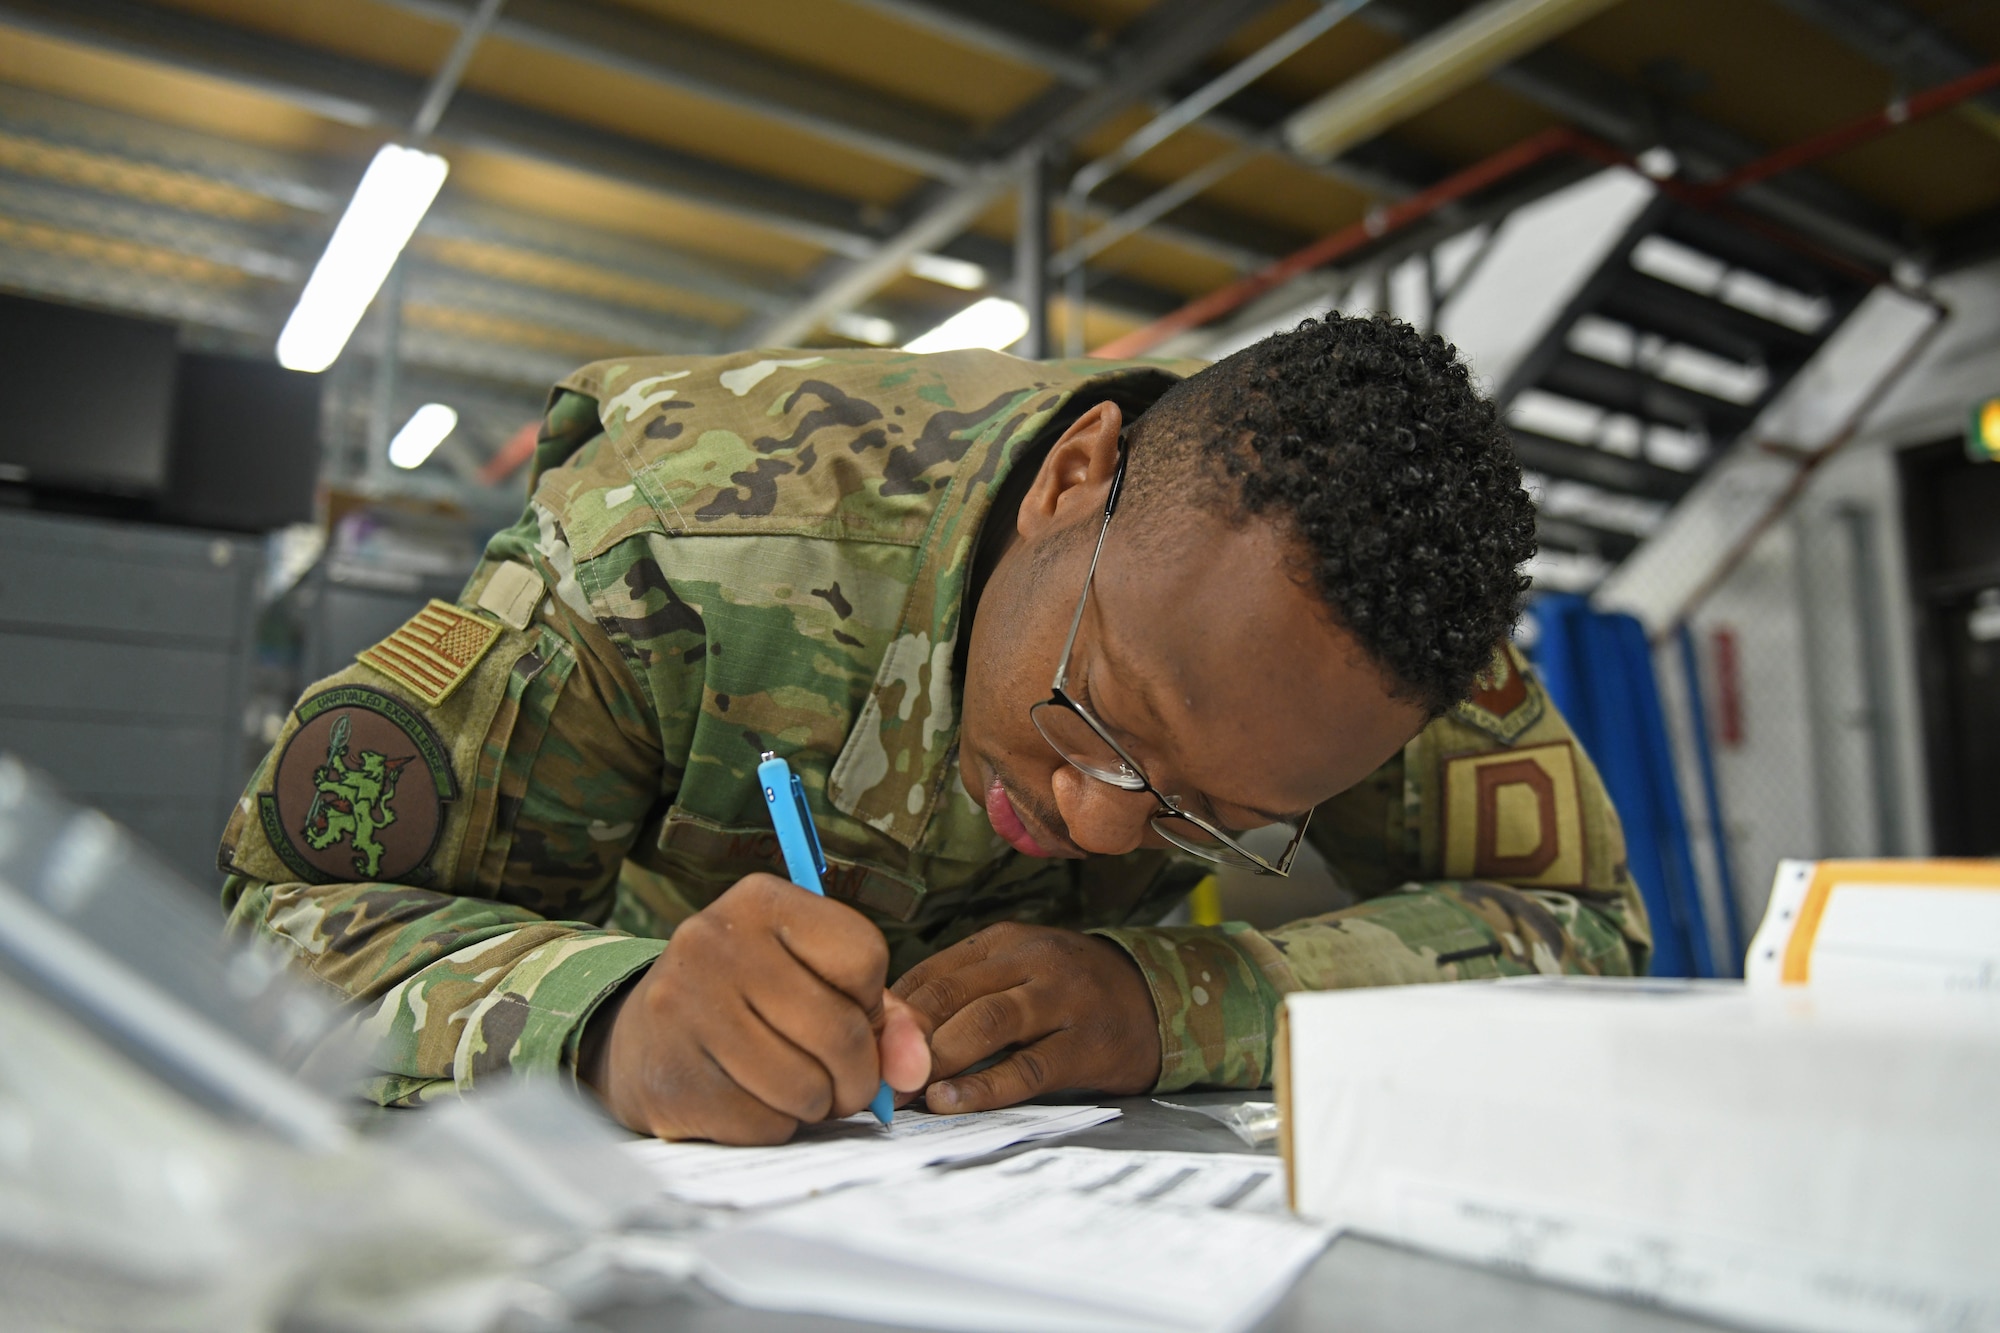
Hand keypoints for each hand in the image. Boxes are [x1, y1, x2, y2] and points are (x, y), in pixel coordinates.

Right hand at [580, 873, 930, 1143]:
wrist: (638, 1039)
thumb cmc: (747, 1004)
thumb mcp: (812, 980)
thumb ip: (882, 1017)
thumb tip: (915, 1068)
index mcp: (760, 900)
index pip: (864, 956)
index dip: (872, 1001)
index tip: (850, 1012)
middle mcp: (715, 942)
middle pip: (839, 1029)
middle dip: (859, 1074)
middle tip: (847, 1084)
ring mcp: (686, 1009)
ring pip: (805, 1086)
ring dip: (818, 1105)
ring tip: (800, 1091)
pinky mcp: (670, 1077)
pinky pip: (764, 1124)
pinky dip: (775, 1126)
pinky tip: (753, 1102)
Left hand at [892, 923, 1160, 1112]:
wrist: (1156, 1001)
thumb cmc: (1067, 993)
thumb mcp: (1015, 973)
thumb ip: (959, 993)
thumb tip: (886, 1030)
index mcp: (1005, 941)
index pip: (932, 971)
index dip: (890, 1011)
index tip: (857, 1043)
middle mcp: (1033, 962)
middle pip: (952, 993)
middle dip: (904, 1037)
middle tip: (869, 1075)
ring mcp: (1064, 1001)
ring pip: (986, 1023)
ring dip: (936, 1059)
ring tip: (901, 1091)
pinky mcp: (1088, 1046)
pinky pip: (1028, 1068)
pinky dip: (983, 1087)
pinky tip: (949, 1102)